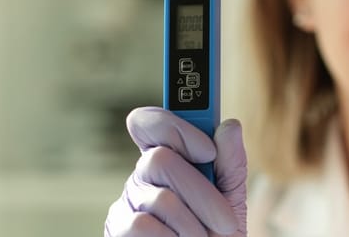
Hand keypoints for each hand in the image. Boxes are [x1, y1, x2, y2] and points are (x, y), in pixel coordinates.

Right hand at [105, 107, 247, 236]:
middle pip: (160, 159)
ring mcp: (127, 202)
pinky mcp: (118, 228)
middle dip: (201, 193)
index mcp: (167, 158)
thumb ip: (230, 164)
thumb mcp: (231, 198)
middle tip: (225, 221)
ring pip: (160, 198)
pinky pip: (142, 225)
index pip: (149, 123)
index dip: (175, 128)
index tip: (208, 151)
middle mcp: (142, 175)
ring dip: (193, 226)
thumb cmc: (217, 233)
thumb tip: (230, 126)